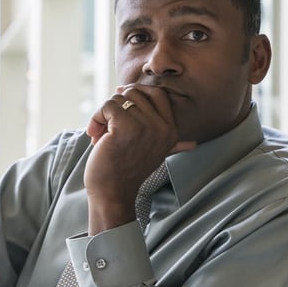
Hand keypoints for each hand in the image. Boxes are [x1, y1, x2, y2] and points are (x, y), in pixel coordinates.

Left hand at [84, 85, 195, 233]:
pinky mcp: (125, 126)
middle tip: (106, 126)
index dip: (136, 92)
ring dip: (103, 114)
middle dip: (116, 106)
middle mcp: (162, 127)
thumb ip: (173, 145)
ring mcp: (145, 126)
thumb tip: (193, 144)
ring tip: (100, 135)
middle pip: (134, 93)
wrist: (112, 193)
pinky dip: (96, 118)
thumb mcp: (155, 154)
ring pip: (119, 99)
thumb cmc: (127, 172)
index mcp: (171, 130)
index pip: (158, 93)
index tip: (119, 100)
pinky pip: (107, 106)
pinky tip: (94, 136)